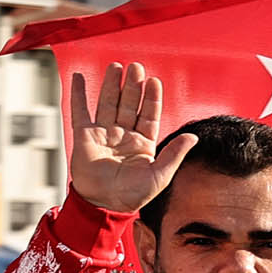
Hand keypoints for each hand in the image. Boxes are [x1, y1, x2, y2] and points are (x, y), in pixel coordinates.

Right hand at [63, 62, 195, 215]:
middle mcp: (124, 135)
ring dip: (111, 84)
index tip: (154, 81)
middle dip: (133, 86)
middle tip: (136, 67)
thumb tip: (193, 137)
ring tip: (116, 67)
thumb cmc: (132, 196)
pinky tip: (79, 76)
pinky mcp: (84, 136)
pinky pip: (80, 111)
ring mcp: (104, 134)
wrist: (103, 205)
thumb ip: (175, 154)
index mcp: (143, 143)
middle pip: (129, 104)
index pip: (149, 114)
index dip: (152, 98)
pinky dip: (78, 93)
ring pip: (108, 103)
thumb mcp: (160, 175)